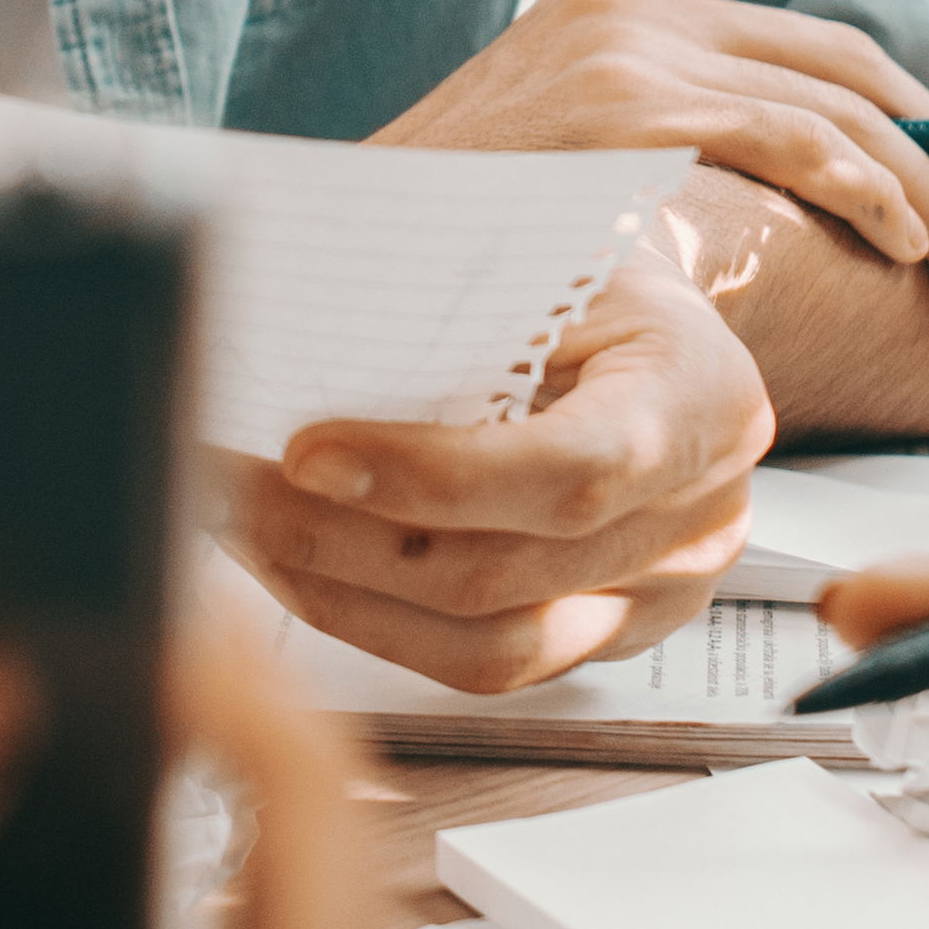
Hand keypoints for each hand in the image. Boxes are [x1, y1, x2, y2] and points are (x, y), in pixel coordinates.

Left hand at [209, 270, 762, 691]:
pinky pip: (485, 667)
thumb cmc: (599, 282)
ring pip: (487, 648)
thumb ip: (463, 313)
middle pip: (504, 573)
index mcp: (701, 399)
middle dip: (339, 539)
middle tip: (226, 484)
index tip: (306, 453)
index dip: (431, 477)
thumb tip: (301, 346)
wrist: (661, 335)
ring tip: (242, 532)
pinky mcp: (610, 640)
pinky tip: (298, 571)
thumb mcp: (555, 261)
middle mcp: (698, 519)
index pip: (572, 469)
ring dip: (340, 595)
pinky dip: (376, 624)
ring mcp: (662, 599)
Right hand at [375, 0, 928, 324]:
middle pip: (847, 72)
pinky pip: (790, 136)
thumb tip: (781, 209)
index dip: (915, 130)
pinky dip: (870, 185)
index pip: (811, 53)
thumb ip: (652, 161)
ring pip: (840, 108)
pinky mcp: (625, 105)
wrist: (325, 256)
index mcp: (616, 10)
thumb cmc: (439, 247)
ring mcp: (626, 51)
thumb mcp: (554, 175)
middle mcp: (627, 9)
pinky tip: (905, 238)